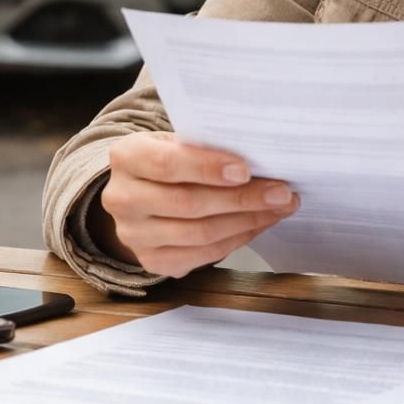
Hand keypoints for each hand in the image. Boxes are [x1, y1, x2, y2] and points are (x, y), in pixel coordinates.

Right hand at [96, 133, 299, 277]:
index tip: (246, 170)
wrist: (141, 192)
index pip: (167, 164)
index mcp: (126, 158)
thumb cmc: (169, 159)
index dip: (208, 168)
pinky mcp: (153, 261)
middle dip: (242, 198)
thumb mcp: (176, 141)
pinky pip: (204, 255)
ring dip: (247, 221)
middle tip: (281, 192)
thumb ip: (205, 147)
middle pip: (189, 203)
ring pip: (200, 233)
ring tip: (279, 208)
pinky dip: (237, 238)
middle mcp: (122, 199)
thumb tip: (260, 158)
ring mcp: (134, 236)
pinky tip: (258, 223)